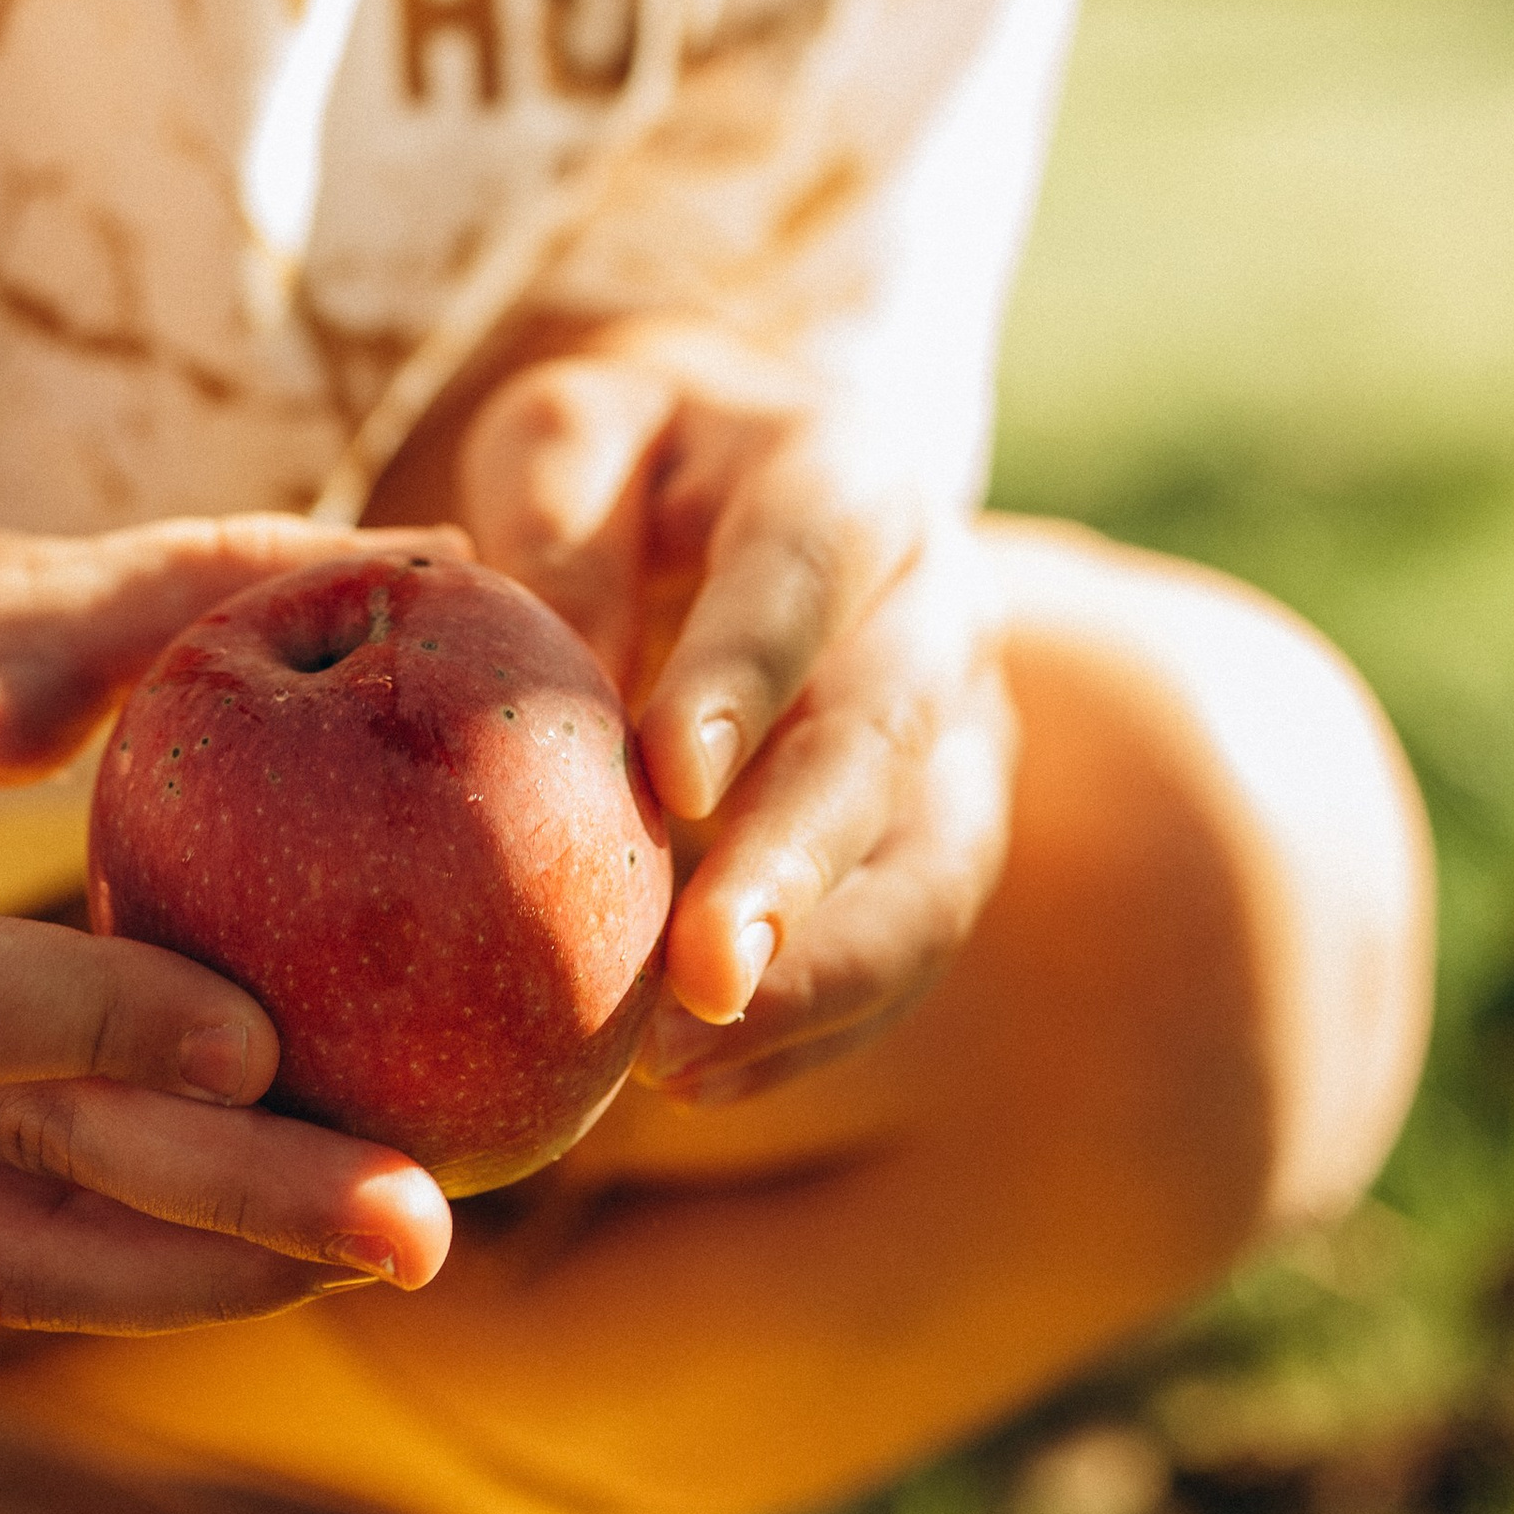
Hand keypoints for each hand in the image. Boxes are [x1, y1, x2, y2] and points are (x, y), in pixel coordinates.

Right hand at [0, 507, 457, 1329]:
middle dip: (229, 1204)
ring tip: (386, 1249)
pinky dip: (137, 1262)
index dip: (97, 1026)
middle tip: (423, 1222)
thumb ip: (197, 582)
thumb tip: (444, 557)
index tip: (261, 1034)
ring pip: (5, 1254)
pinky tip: (283, 1243)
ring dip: (202, 1276)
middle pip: (11, 1154)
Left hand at [455, 328, 1014, 1100]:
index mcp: (845, 475)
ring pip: (927, 867)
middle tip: (702, 971)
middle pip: (881, 737)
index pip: (802, 570)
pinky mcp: (943, 830)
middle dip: (796, 862)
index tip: (668, 779)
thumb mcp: (567, 432)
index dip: (744, 674)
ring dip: (820, 975)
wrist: (740, 474)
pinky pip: (905, 941)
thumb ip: (556, 520)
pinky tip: (700, 1081)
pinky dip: (814, 1022)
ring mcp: (959, 728)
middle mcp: (934, 601)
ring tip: (686, 1064)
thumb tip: (554, 666)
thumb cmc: (628, 459)